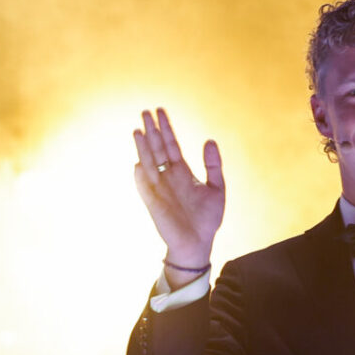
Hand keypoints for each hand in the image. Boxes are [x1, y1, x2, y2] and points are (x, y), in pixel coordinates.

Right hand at [133, 108, 224, 279]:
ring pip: (149, 163)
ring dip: (143, 147)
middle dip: (152, 131)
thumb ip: (213, 165)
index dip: (166, 128)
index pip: (172, 145)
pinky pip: (145, 189)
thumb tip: (209, 140)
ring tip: (138, 129)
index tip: (161, 111)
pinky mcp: (154, 205)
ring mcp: (159, 190)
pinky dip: (141, 177)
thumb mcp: (217, 188)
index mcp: (182, 172)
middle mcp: (168, 178)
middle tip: (146, 112)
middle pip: (157, 149)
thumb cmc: (208, 219)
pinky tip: (138, 164)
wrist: (199, 243)